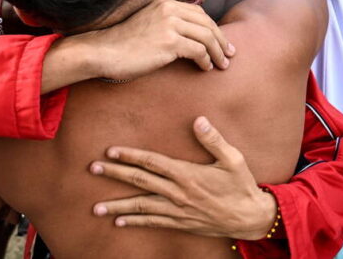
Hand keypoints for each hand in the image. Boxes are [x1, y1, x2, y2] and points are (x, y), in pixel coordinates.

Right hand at [85, 0, 235, 79]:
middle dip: (222, 40)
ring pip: (207, 37)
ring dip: (218, 53)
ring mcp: (170, 25)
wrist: (103, 51)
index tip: (221, 42)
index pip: (199, 14)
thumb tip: (188, 38)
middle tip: (230, 54)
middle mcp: (169, 10)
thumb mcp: (147, 25)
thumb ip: (166, 25)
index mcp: (165, 4)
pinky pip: (199, 51)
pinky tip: (205, 68)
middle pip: (207, 24)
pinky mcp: (170, 42)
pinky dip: (206, 61)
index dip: (214, 28)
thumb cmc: (123, 44)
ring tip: (223, 65)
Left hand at [89, 117, 275, 239]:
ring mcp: (177, 211)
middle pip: (140, 182)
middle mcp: (178, 193)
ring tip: (96, 208)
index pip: (152, 162)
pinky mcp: (180, 223)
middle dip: (115, 175)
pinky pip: (153, 222)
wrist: (250, 218)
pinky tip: (119, 222)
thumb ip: (214, 140)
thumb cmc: (241, 186)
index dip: (130, 156)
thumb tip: (198, 120)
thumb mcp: (233, 159)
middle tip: (93, 170)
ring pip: (141, 206)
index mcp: (187, 174)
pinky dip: (135, 222)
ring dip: (117, 207)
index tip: (110, 151)